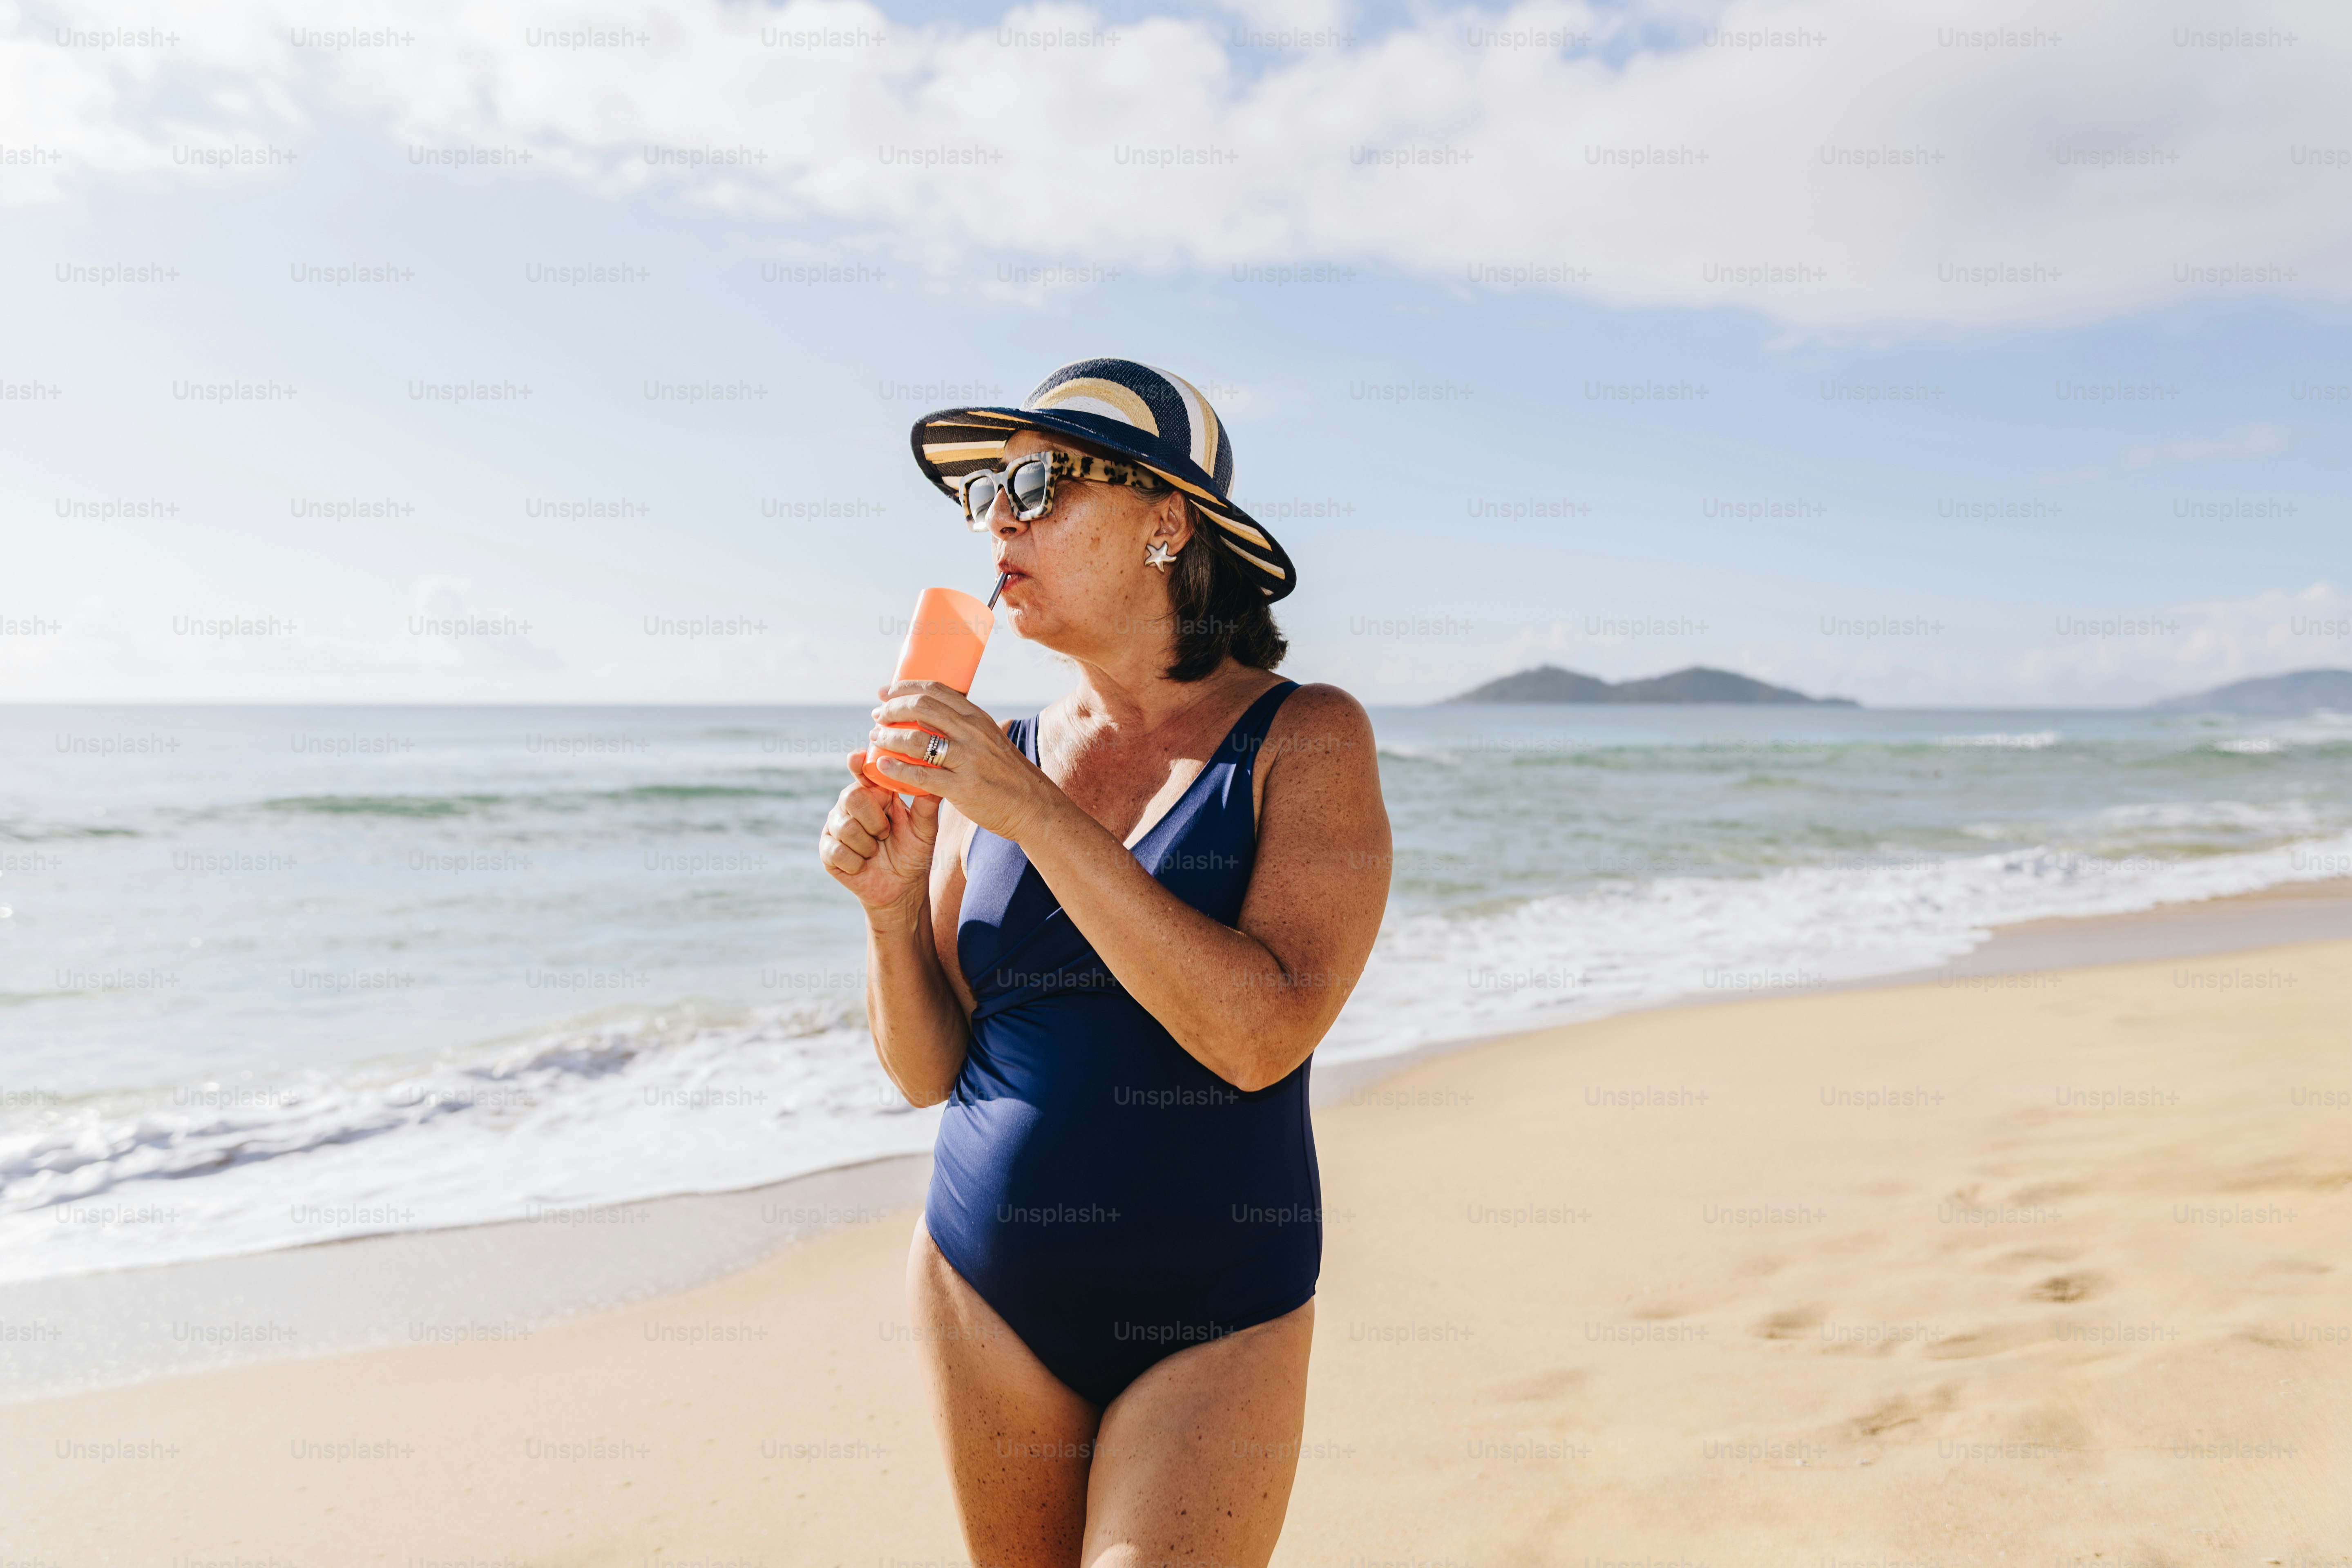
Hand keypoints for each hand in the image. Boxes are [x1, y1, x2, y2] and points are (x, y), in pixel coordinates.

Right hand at [818, 745, 938, 925]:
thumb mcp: (924, 829)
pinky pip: (837, 851)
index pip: (863, 773)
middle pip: (851, 796)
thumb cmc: (913, 853)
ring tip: (877, 850)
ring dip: (868, 844)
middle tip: (885, 833)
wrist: (902, 888)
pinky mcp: (827, 851)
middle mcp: (850, 806)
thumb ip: (927, 804)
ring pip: (845, 826)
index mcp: (874, 795)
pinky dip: (856, 861)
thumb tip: (935, 775)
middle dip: (874, 819)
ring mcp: (836, 827)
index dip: (858, 765)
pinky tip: (863, 864)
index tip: (857, 758)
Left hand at [867, 681, 1050, 843]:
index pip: (935, 690)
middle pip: (921, 708)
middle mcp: (972, 732)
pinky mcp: (962, 787)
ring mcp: (967, 759)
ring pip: (916, 738)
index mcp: (977, 717)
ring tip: (876, 739)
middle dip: (892, 709)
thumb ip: (964, 728)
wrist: (1033, 806)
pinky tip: (882, 767)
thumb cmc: (1007, 775)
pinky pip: (921, 774)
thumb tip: (931, 719)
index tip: (884, 693)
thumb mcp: (989, 739)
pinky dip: (896, 769)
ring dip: (889, 736)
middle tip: (877, 716)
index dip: (904, 687)